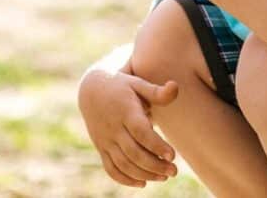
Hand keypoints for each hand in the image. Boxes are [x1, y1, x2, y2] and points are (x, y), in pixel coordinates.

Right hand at [78, 67, 179, 187]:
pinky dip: (125, 179)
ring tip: (163, 177)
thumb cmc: (122, 87)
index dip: (156, 145)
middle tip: (173, 171)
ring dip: (144, 174)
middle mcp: (113, 128)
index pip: (140, 132)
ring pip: (123, 164)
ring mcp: (105, 140)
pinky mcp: (101, 148)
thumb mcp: (138, 83)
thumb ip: (157, 91)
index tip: (172, 155)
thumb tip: (175, 86)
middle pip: (133, 153)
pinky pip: (111, 169)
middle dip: (155, 165)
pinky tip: (143, 183)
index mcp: (125, 111)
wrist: (91, 90)